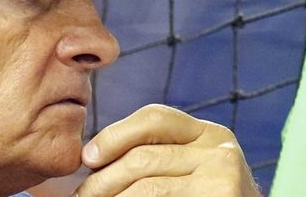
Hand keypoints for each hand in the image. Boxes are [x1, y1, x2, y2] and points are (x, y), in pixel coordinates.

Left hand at [74, 104, 259, 195]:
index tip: (88, 157)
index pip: (154, 117)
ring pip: (146, 185)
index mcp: (209, 133)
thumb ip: (156, 154)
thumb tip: (92, 157)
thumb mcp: (189, 170)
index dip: (114, 134)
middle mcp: (220, 147)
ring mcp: (223, 175)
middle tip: (82, 196)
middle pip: (144, 154)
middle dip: (103, 178)